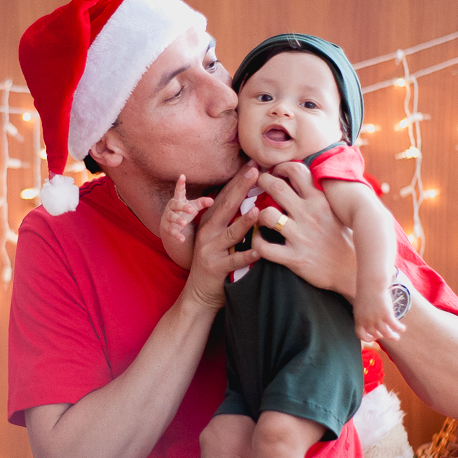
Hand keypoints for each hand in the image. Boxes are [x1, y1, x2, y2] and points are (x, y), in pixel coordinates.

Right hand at [160, 174, 213, 243]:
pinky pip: (171, 231)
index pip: (179, 191)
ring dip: (178, 220)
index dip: (180, 184)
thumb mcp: (193, 206)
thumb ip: (202, 203)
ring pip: (172, 218)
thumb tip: (212, 200)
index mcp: (178, 199)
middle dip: (183, 207)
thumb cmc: (184, 212)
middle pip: (176, 205)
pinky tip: (182, 239)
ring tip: (184, 223)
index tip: (182, 176)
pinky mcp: (167, 228)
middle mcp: (171, 207)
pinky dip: (176, 235)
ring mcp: (168, 217)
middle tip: (191, 209)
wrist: (170, 225)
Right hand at [183, 165, 261, 310]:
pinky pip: (235, 261)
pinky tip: (259, 251)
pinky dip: (247, 256)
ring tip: (258, 210)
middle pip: (227, 206)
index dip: (238, 179)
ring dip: (245, 222)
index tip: (253, 162)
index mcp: (211, 222)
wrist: (198, 294)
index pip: (226, 196)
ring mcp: (211, 250)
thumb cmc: (215, 263)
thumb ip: (232, 220)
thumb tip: (254, 201)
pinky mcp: (217, 268)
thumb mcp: (219, 237)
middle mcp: (209, 232)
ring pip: (231, 233)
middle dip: (241, 187)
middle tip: (256, 171)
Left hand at [250, 161, 356, 297]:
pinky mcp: (295, 258)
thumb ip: (322, 195)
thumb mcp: (338, 211)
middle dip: (263, 182)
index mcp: (321, 200)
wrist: (353, 272)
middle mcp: (309, 215)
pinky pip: (264, 247)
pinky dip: (256, 242)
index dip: (280, 167)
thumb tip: (310, 176)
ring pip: (266, 215)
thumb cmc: (344, 240)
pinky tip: (259, 241)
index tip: (275, 172)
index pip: (297, 170)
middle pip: (276, 187)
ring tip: (260, 218)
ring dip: (257, 215)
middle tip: (259, 186)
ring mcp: (301, 236)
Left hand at [353, 286, 405, 341]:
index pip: (361, 335)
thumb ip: (363, 315)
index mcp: (358, 319)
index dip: (368, 338)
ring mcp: (377, 318)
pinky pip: (394, 326)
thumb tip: (368, 323)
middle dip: (382, 336)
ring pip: (386, 333)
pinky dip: (399, 328)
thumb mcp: (360, 306)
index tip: (374, 337)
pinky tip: (402, 328)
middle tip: (388, 334)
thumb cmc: (366, 292)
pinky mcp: (386, 314)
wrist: (371, 283)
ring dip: (392, 337)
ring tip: (396, 337)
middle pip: (375, 334)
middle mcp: (367, 321)